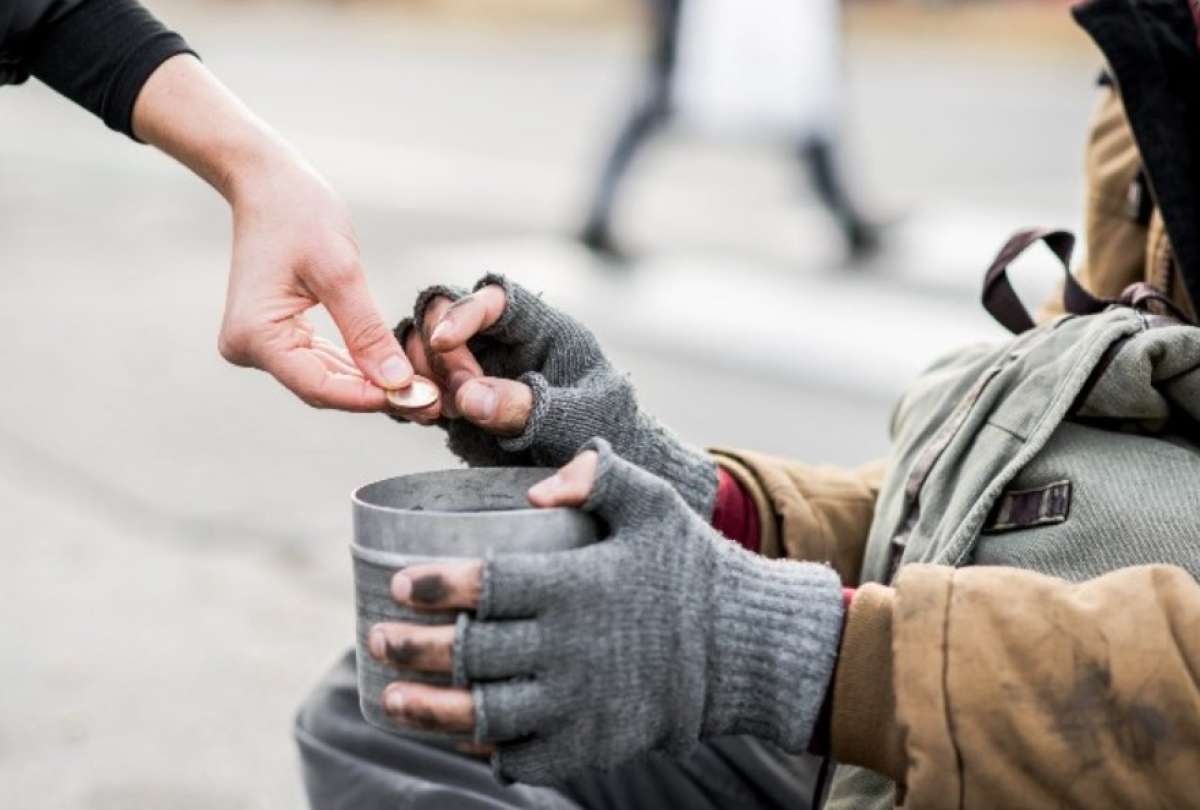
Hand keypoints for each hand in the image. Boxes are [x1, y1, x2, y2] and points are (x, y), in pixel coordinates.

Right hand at [133, 54, 413, 409]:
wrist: (266, 182)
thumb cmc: (299, 214)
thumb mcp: (340, 271)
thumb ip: (366, 332)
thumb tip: (398, 383)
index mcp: (255, 335)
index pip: (320, 386)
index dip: (371, 398)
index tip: (420, 400)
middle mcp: (248, 348)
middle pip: (323, 388)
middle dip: (377, 395)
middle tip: (432, 402)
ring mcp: (259, 344)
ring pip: (324, 379)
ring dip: (371, 385)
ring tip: (423, 392)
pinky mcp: (274, 335)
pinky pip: (320, 361)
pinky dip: (356, 366)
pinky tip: (395, 373)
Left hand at [367, 440, 843, 784]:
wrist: (745, 649)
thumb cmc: (692, 568)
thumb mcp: (655, 503)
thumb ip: (598, 475)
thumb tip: (537, 483)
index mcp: (577, 586)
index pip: (488, 585)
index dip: (438, 587)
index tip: (403, 584)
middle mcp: (569, 649)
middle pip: (470, 654)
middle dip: (413, 649)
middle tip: (378, 638)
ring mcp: (578, 704)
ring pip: (483, 713)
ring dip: (428, 709)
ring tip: (390, 699)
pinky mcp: (591, 743)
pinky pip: (521, 753)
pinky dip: (483, 747)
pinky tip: (458, 735)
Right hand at [394, 275, 716, 514]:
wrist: (596, 470)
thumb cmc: (600, 433)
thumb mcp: (575, 420)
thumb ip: (528, 407)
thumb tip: (468, 396)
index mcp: (541, 328)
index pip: (497, 299)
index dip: (464, 312)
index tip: (444, 342)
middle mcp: (501, 340)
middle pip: (445, 314)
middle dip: (439, 351)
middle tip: (453, 399)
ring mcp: (475, 368)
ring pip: (423, 347)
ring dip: (417, 373)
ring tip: (434, 411)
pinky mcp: (457, 400)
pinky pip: (418, 384)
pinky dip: (407, 396)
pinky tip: (418, 416)